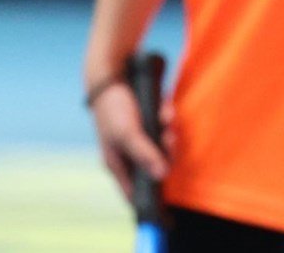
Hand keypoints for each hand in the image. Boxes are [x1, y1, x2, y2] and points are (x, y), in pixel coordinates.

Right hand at [89, 80, 171, 202]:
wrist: (114, 71)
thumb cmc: (114, 107)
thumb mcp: (128, 133)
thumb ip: (145, 154)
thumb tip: (162, 176)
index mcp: (117, 164)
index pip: (134, 193)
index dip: (149, 202)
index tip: (166, 211)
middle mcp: (129, 154)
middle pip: (155, 168)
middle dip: (166, 156)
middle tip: (169, 141)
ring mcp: (140, 139)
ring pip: (163, 148)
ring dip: (169, 136)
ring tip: (168, 125)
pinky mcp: (150, 123)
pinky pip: (165, 128)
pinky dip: (167, 119)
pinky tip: (165, 110)